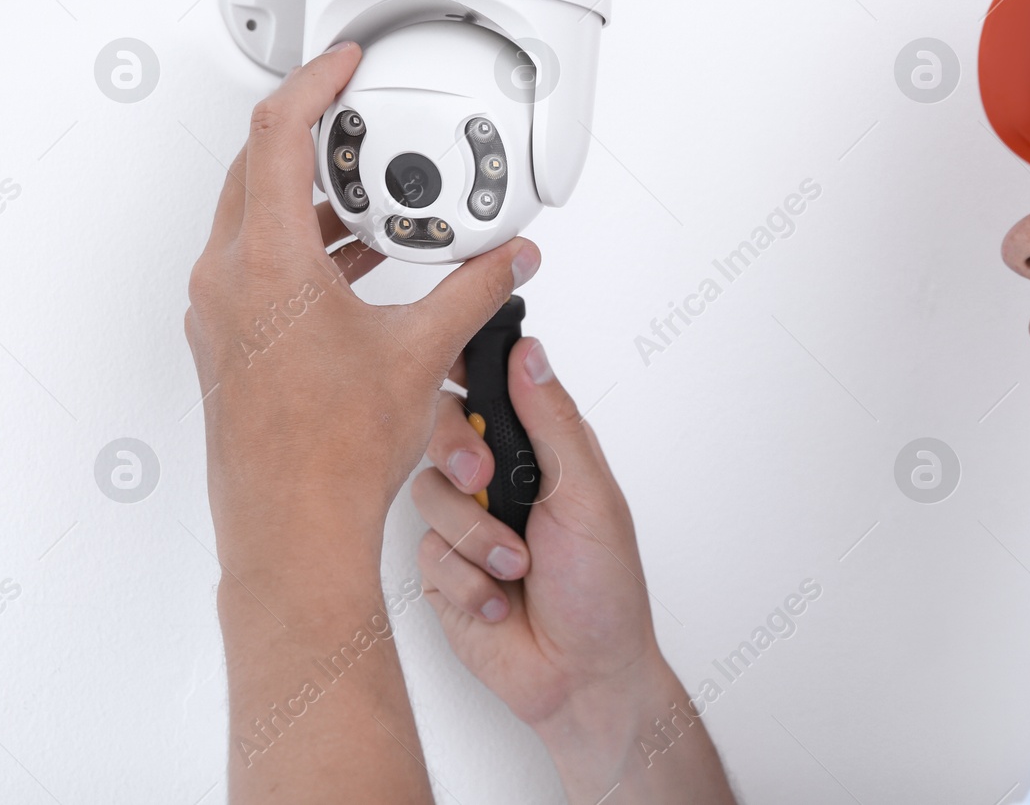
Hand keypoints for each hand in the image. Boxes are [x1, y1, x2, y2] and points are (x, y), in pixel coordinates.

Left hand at [183, 41, 540, 579]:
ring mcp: (218, 313)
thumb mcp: (421, 352)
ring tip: (371, 205)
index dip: (315, 85)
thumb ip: (475, 289)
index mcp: (266, 265)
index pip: (276, 135)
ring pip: (253, 219)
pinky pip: (254, 264)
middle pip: (256, 169)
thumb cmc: (332, 457)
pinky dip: (300, 247)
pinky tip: (354, 269)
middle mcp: (227, 280)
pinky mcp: (225, 341)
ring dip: (310, 199)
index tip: (344, 65)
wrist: (292, 530)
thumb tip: (508, 260)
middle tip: (360, 128)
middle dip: (314, 139)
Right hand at [411, 341, 734, 800]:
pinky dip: (466, 580)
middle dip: (458, 453)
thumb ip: (552, 423)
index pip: (491, 388)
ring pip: (427, 493)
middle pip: (442, 429)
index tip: (451, 365)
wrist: (582, 678)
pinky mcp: (442, 571)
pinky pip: (425, 554)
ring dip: (476, 537)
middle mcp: (499, 480)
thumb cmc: (604, 590)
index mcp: (541, 451)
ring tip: (517, 568)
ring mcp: (466, 524)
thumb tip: (529, 352)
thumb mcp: (588, 496)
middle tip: (483, 481)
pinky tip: (498, 602)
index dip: (465, 370)